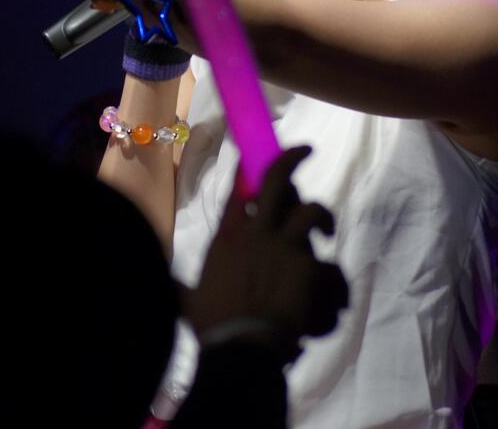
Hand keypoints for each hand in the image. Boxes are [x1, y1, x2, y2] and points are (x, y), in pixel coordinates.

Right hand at [185, 146, 348, 361]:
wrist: (242, 347)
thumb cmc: (213, 324)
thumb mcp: (188, 298)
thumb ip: (181, 286)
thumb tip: (163, 283)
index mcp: (228, 237)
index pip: (238, 190)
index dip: (248, 168)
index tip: (257, 154)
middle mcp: (257, 233)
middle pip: (278, 181)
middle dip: (293, 159)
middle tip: (307, 150)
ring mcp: (286, 247)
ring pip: (312, 212)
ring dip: (323, 219)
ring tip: (326, 231)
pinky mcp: (310, 268)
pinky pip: (331, 266)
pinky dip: (334, 281)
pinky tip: (333, 293)